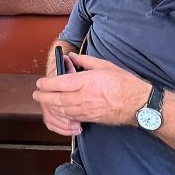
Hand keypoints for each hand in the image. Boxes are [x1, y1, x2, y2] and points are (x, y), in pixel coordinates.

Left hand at [33, 53, 150, 128]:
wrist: (138, 103)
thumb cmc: (124, 83)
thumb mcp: (105, 65)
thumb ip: (86, 61)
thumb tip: (73, 56)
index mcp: (86, 82)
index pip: (59, 83)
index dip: (47, 84)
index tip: (40, 83)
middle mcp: (83, 97)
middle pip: (57, 99)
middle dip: (43, 98)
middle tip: (36, 95)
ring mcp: (87, 110)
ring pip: (63, 110)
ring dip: (51, 107)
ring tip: (44, 103)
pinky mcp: (91, 118)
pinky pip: (72, 117)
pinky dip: (62, 115)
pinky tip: (59, 111)